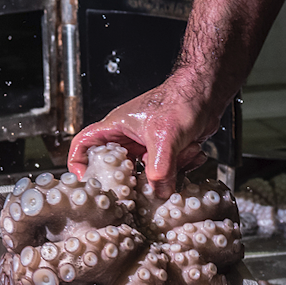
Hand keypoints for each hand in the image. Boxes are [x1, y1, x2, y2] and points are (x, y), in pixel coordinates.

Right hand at [67, 74, 223, 198]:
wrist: (208, 93)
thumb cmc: (181, 99)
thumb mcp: (166, 135)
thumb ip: (160, 166)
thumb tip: (158, 191)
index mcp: (116, 127)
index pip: (83, 143)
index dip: (78, 162)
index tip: (84, 180)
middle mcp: (128, 138)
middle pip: (115, 168)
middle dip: (129, 180)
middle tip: (137, 190)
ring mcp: (146, 147)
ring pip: (143, 174)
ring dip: (162, 175)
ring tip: (177, 161)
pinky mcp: (164, 154)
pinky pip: (164, 173)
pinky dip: (177, 170)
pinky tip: (189, 155)